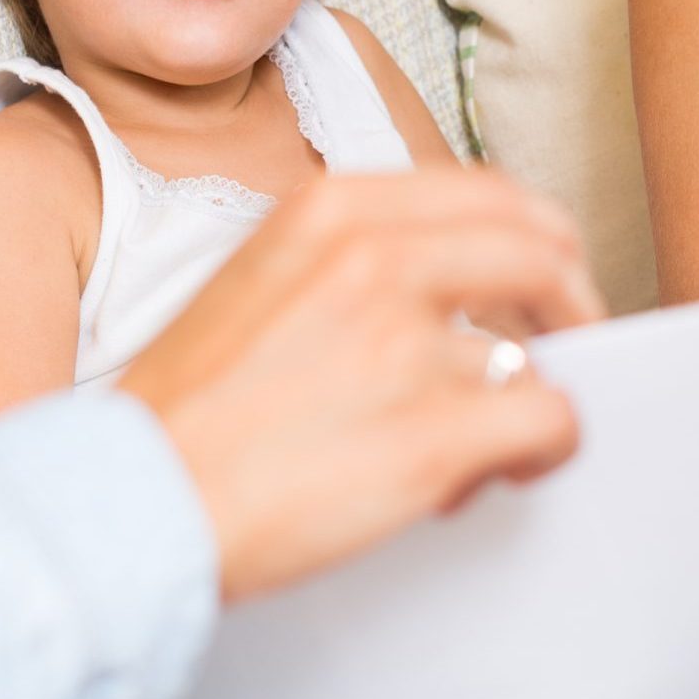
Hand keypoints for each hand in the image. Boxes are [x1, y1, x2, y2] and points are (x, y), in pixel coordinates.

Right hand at [119, 170, 603, 602]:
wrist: (127, 506)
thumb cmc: (190, 412)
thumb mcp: (263, 277)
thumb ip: (358, 259)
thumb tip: (461, 285)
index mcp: (332, 210)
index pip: (491, 192)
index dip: (538, 239)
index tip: (547, 279)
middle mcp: (373, 258)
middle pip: (542, 251)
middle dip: (571, 301)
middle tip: (567, 347)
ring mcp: (404, 346)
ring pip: (540, 352)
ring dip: (526, 398)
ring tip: (480, 446)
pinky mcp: (430, 436)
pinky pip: (548, 420)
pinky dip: (546, 448)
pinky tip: (504, 472)